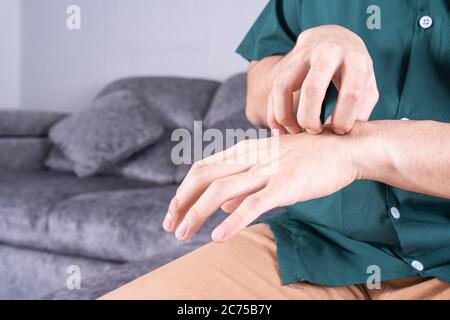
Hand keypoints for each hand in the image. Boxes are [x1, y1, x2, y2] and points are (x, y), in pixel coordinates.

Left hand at [162, 127, 358, 241]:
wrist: (346, 147)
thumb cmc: (310, 157)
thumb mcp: (271, 164)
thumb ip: (245, 183)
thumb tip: (225, 206)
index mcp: (245, 150)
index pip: (203, 167)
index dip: (183, 190)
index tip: (173, 211)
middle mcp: (251, 156)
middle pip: (203, 177)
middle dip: (181, 202)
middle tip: (169, 226)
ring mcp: (268, 169)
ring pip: (221, 190)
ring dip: (197, 214)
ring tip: (182, 235)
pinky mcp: (286, 184)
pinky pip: (254, 204)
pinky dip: (233, 221)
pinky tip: (218, 237)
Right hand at [268, 25, 378, 134]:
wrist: (333, 36)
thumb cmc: (353, 69)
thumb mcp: (367, 85)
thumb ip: (360, 111)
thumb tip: (336, 134)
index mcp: (355, 59)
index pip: (351, 94)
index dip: (344, 119)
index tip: (338, 131)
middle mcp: (327, 52)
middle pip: (312, 88)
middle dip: (309, 118)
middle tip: (314, 132)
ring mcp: (302, 55)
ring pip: (283, 86)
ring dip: (284, 115)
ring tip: (293, 132)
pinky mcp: (286, 63)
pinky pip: (273, 90)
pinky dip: (273, 113)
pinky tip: (280, 129)